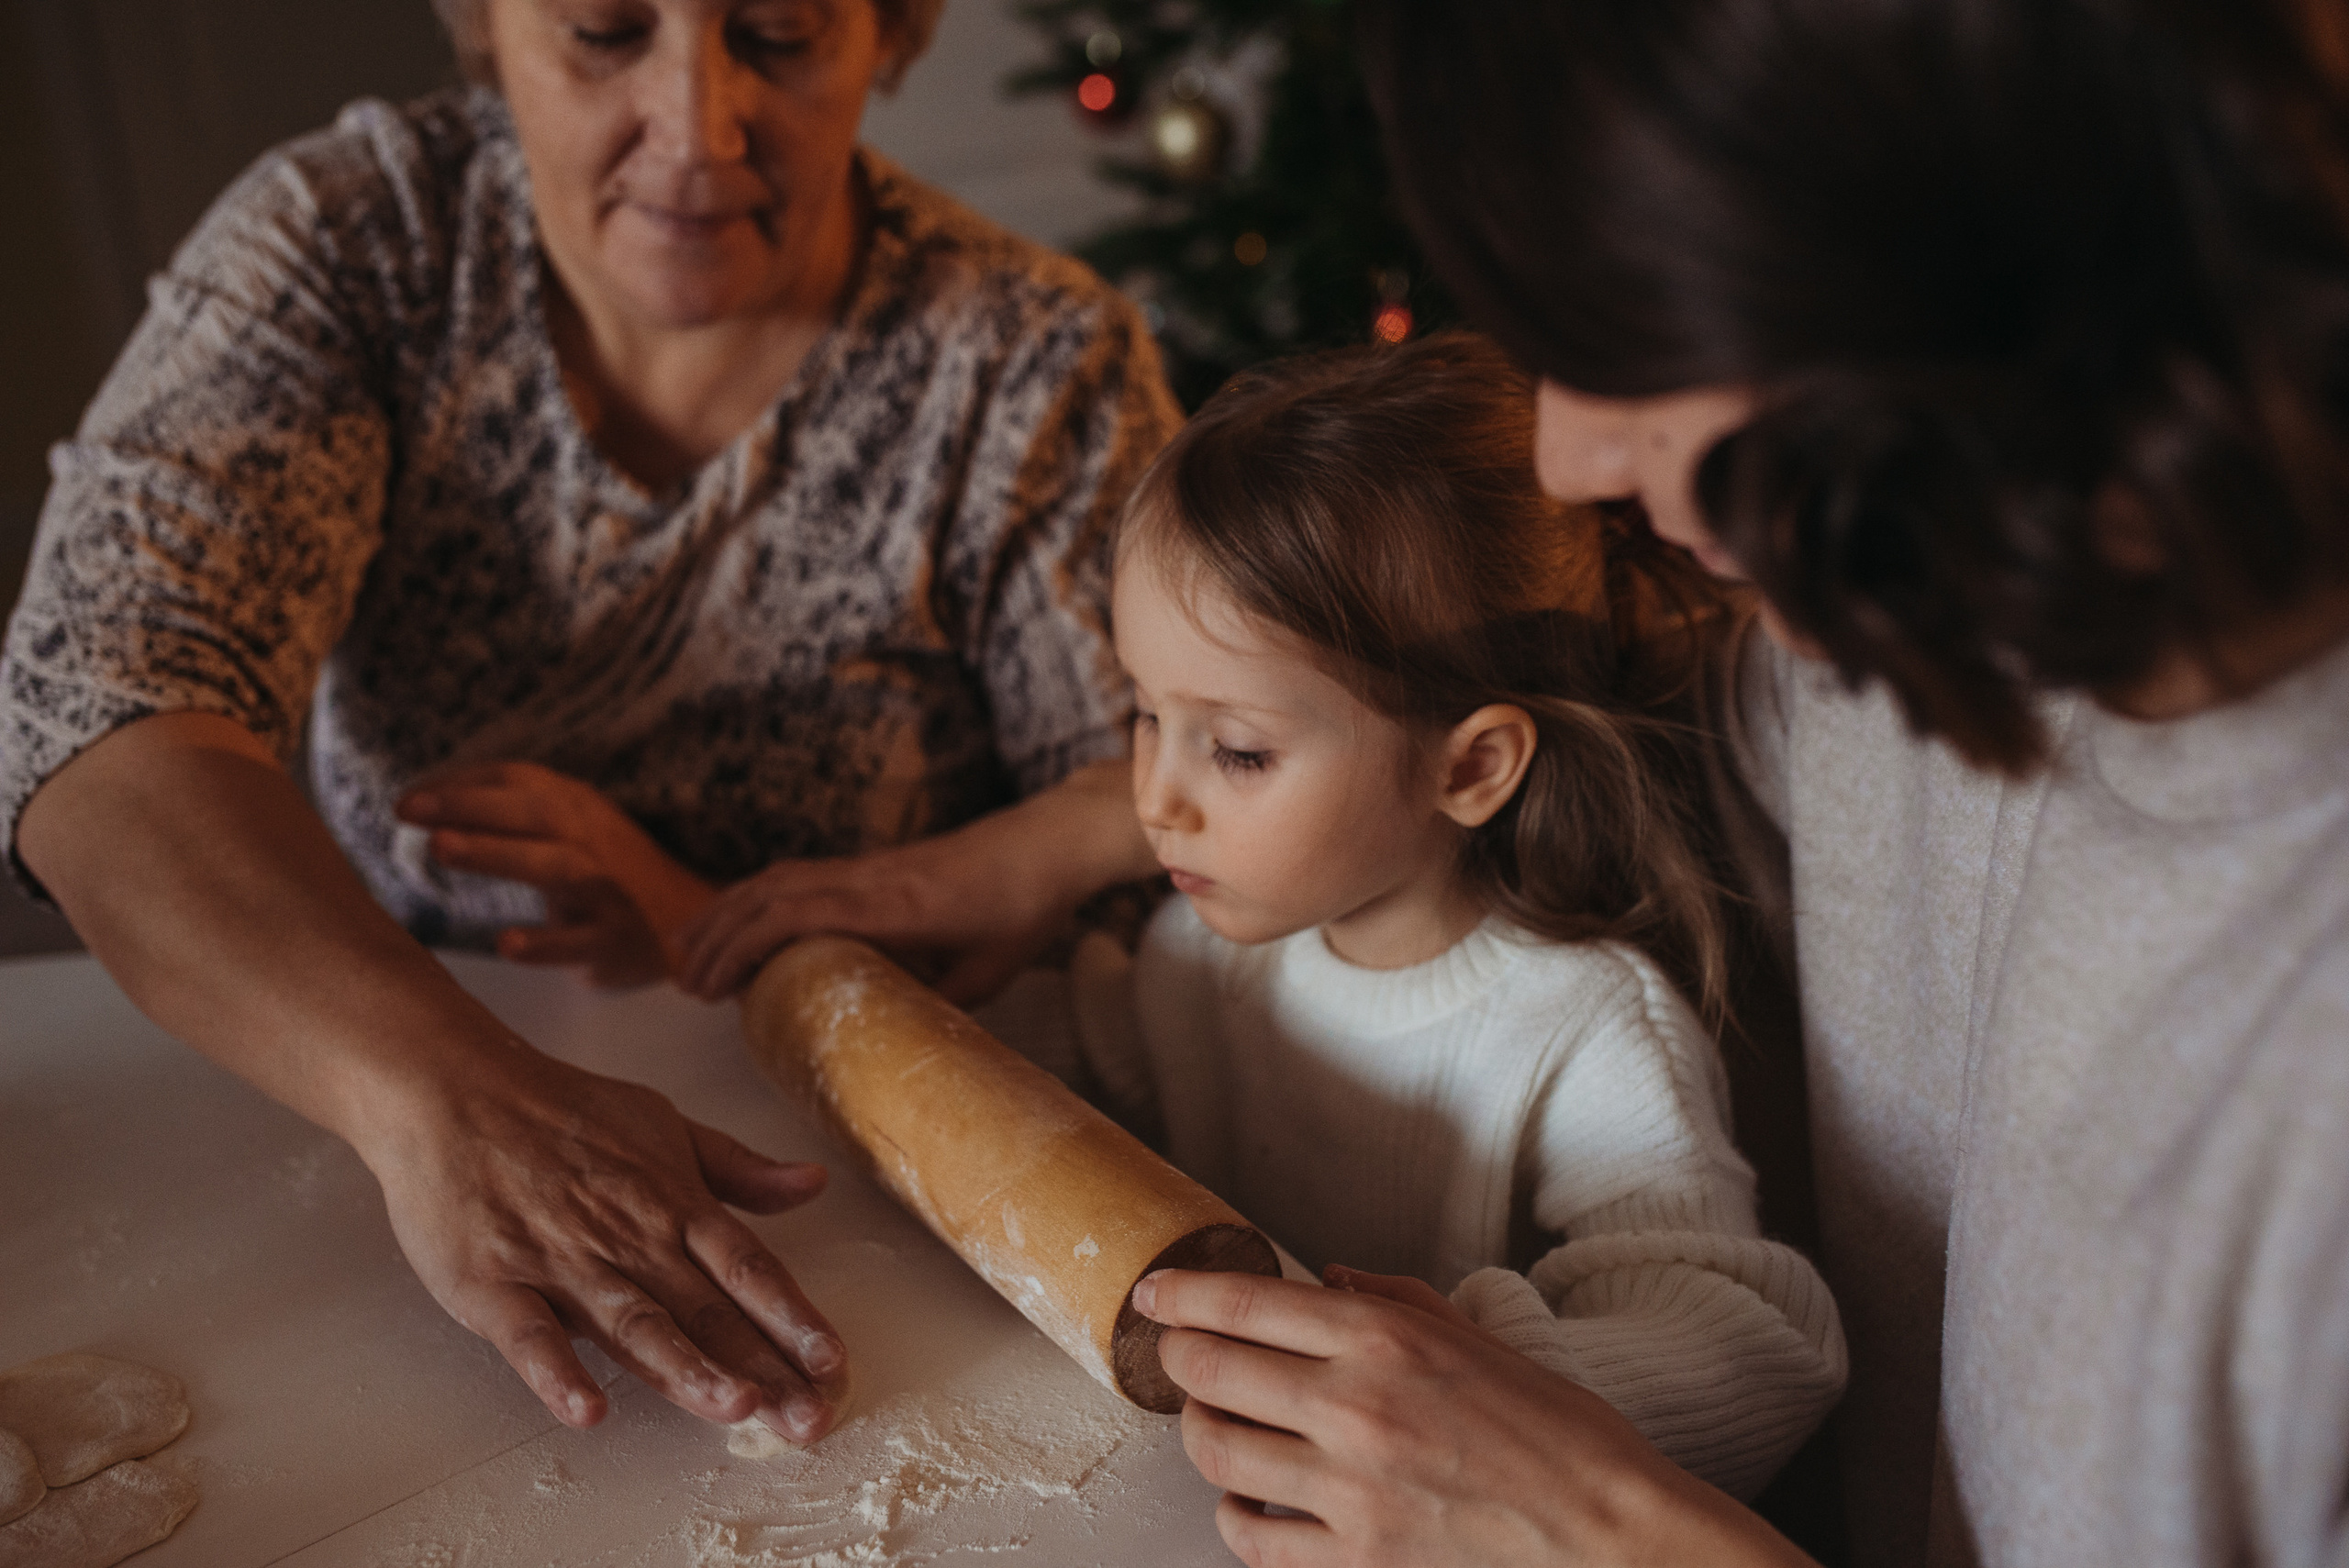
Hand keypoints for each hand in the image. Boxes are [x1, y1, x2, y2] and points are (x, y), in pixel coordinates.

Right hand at [366, 1042, 849, 1442]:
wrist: (454, 1090)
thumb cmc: (564, 1113)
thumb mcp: (666, 1127)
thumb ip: (738, 1169)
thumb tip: (814, 1182)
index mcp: (675, 1204)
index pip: (749, 1269)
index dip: (794, 1317)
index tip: (834, 1362)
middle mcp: (630, 1239)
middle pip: (707, 1311)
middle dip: (763, 1367)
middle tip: (809, 1418)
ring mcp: (563, 1263)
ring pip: (636, 1325)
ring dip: (687, 1369)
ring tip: (734, 1407)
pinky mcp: (495, 1283)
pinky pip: (531, 1336)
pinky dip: (558, 1373)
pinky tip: (588, 1410)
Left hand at [397, 763, 713, 987]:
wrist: (686, 920)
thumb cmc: (607, 872)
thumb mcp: (568, 829)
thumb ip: (508, 814)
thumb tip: (424, 802)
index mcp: (576, 808)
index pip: (518, 781)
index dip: (462, 784)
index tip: (408, 800)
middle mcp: (592, 842)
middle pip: (534, 812)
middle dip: (470, 806)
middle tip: (410, 809)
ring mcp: (607, 891)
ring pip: (555, 867)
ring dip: (496, 853)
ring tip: (441, 847)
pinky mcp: (612, 941)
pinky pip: (578, 942)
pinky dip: (545, 942)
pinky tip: (507, 944)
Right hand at [677, 757, 1155, 1005]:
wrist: (1047, 843)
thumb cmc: (1023, 909)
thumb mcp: (988, 975)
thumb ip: (939, 1007)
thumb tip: (900, 1049)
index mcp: (890, 906)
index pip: (792, 913)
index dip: (741, 946)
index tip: (710, 987)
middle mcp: (868, 878)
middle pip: (768, 893)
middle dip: (718, 936)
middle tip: (687, 986)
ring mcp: (869, 866)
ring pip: (777, 878)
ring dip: (729, 911)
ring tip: (691, 952)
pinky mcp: (875, 863)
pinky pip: (802, 874)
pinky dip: (761, 897)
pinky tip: (745, 920)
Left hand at [1131, 1269, 1813, 1567]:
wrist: (1607, 1525)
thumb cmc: (1555, 1429)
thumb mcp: (1474, 1333)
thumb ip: (1392, 1296)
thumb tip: (1325, 1274)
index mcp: (1384, 1337)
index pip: (1244, 1302)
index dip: (1180, 1295)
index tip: (1154, 1294)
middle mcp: (1355, 1405)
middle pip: (1211, 1372)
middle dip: (1177, 1359)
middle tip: (1176, 1356)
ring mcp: (1350, 1488)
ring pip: (1217, 1452)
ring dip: (1197, 1432)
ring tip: (1207, 1423)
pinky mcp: (1357, 1558)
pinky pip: (1253, 1537)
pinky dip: (1232, 1514)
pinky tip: (1243, 1497)